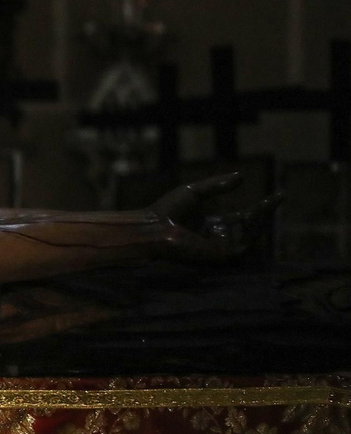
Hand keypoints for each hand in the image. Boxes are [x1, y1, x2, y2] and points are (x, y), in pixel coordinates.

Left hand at [150, 173, 280, 260]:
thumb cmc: (167, 210)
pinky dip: (251, 233)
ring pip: (250, 238)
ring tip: (262, 206)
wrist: (153, 225)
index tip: (279, 195)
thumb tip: (241, 177)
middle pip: (250, 229)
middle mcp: (217, 238)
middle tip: (275, 199)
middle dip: (264, 214)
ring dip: (260, 222)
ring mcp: (218, 249)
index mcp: (212, 226)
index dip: (261, 208)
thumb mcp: (196, 192)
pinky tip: (252, 215)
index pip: (243, 219)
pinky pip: (243, 246)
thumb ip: (218, 186)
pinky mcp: (217, 257)